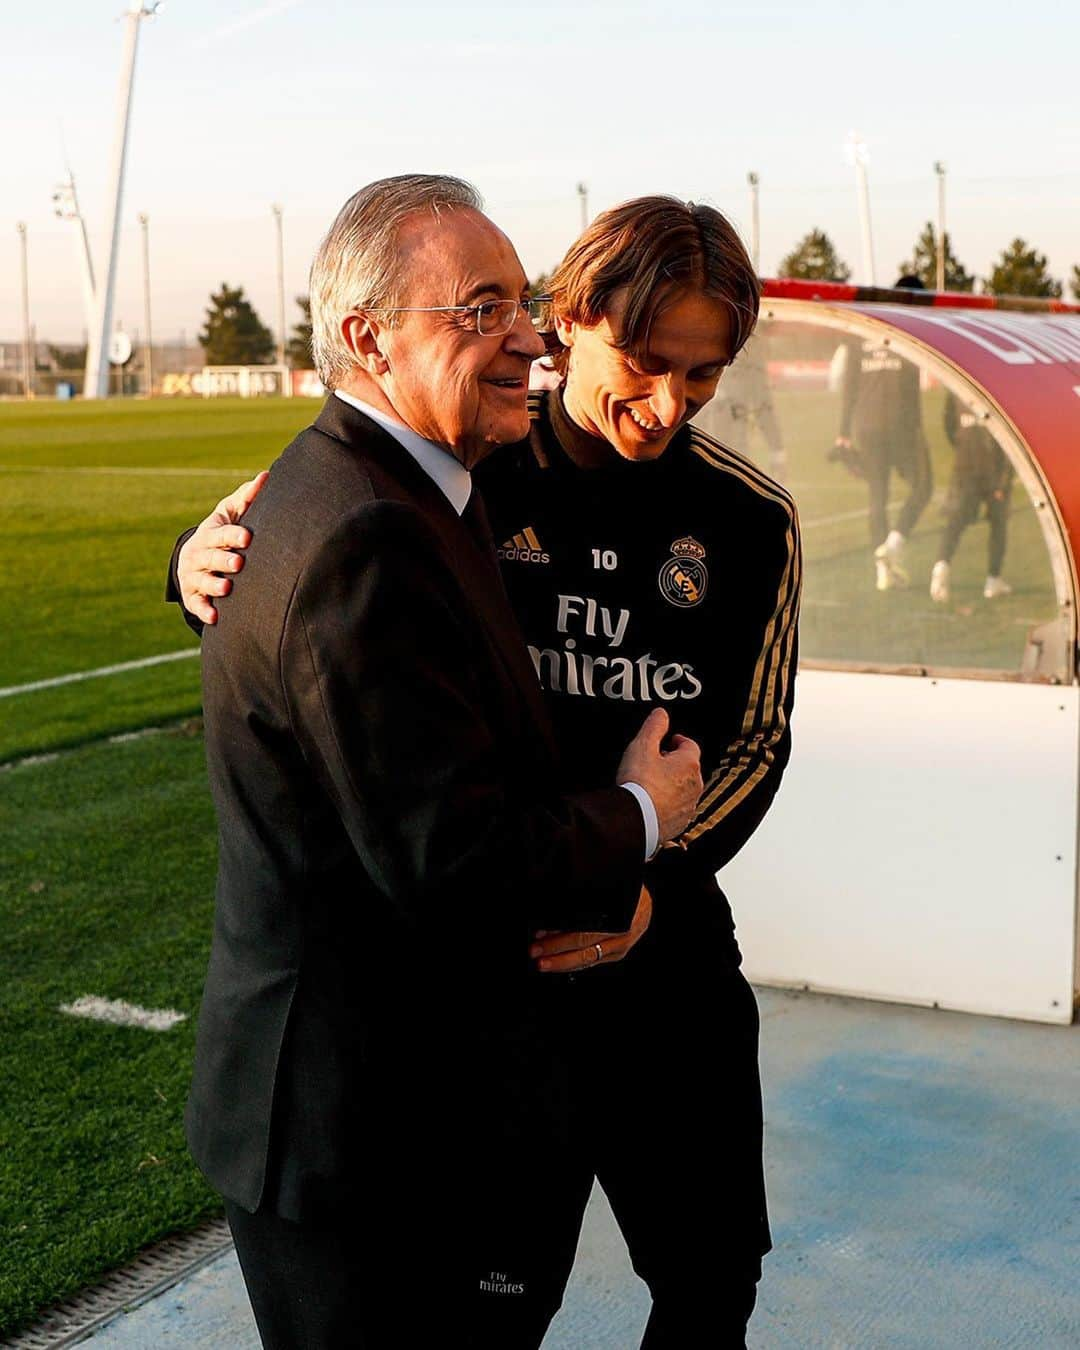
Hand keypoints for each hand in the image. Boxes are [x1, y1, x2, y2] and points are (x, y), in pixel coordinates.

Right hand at [178, 472, 268, 623]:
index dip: (232, 535)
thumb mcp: (231, 514)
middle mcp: (198, 555)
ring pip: (202, 582)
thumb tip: (267, 475)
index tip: (248, 537)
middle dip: (223, 560)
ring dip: (213, 586)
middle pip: (210, 558)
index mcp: (209, 534)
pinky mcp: (193, 597)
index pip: (220, 534)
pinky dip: (204, 611)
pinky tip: (215, 617)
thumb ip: (247, 497)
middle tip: (239, 564)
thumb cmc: (223, 533)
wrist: (196, 558)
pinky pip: (197, 606)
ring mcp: (193, 577)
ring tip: (227, 589)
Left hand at [530, 885, 651, 973]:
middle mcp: (623, 936)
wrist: (644, 896)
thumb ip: (584, 901)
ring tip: (543, 960)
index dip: (559, 938)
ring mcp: (622, 947)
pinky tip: (559, 961)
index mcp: (620, 918)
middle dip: (556, 953)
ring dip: (563, 961)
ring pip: (588, 960)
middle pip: (585, 950)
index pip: (584, 934)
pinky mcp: (619, 953)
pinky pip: (593, 961)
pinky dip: (574, 962)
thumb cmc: (623, 887)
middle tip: (535, 952)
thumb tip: (553, 915)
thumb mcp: (604, 888)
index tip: (539, 936)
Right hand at [616, 708, 701, 844]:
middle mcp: (695, 786)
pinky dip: (669, 804)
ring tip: (652, 784)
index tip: (669, 741)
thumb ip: (654, 726)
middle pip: (689, 768)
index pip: (690, 745)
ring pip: (685, 790)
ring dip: (673, 785)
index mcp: (689, 764)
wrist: (634, 820)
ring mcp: (688, 806)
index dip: (678, 741)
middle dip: (675, 763)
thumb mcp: (642, 746)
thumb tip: (661, 714)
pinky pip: (678, 809)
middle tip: (657, 761)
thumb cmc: (639, 783)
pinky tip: (653, 803)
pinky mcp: (680, 823)